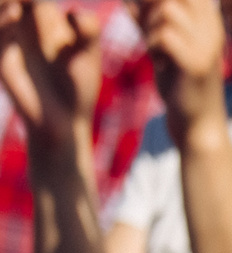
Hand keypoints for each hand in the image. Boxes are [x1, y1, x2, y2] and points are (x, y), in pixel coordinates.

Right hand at [0, 0, 99, 158]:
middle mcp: (18, 23)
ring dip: (7, 3)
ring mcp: (8, 41)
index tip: (46, 1)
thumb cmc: (77, 86)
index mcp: (39, 16)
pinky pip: (0, 39)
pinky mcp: (4, 61)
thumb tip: (76, 12)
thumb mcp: (86, 56)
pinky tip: (14, 11)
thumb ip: (85, 32)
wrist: (66, 124)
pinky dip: (4, 24)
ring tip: (19, 0)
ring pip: (2, 11)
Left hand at [134, 0, 228, 139]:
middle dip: (149, 7)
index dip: (155, 1)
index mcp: (209, 20)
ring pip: (167, 11)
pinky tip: (159, 64)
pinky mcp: (197, 65)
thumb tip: (129, 0)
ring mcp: (208, 46)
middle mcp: (213, 28)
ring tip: (154, 50)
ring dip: (149, 27)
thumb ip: (146, 19)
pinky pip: (165, 36)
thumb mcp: (162, 45)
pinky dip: (153, 46)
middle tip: (147, 34)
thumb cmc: (180, 83)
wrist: (198, 124)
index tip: (145, 16)